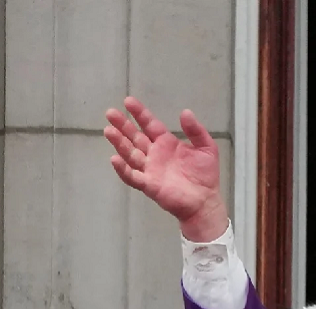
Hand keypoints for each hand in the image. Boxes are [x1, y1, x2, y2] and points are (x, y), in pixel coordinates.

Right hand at [103, 96, 227, 241]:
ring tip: (109, 130)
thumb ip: (196, 131)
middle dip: (123, 125)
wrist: (206, 201)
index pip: (149, 125)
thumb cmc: (205, 175)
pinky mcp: (149, 185)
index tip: (128, 101)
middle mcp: (154, 154)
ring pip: (130, 154)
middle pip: (135, 137)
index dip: (140, 113)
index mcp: (166, 143)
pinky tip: (114, 159)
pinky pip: (132, 176)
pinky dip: (123, 169)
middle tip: (110, 113)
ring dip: (119, 143)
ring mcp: (150, 169)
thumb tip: (185, 112)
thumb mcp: (207, 148)